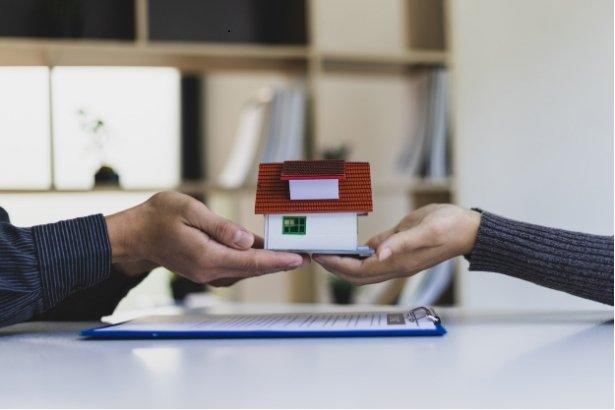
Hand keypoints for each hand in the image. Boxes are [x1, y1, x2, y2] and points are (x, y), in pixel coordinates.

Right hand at [105, 191, 308, 285]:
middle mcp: (209, 271)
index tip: (299, 258)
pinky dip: (254, 262)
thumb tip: (247, 241)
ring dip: (270, 263)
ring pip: (247, 270)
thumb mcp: (189, 210)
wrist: (135, 235)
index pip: (250, 261)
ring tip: (294, 253)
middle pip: (253, 269)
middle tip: (308, 256)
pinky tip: (267, 252)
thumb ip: (220, 227)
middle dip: (282, 262)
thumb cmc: (158, 217)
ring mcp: (208, 273)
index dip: (278, 260)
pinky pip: (237, 268)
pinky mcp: (207, 270)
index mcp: (206, 256)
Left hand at [313, 204, 480, 284]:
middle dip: (334, 267)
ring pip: (364, 271)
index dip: (337, 265)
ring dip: (343, 264)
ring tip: (327, 252)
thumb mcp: (425, 229)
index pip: (359, 270)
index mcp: (399, 263)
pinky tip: (350, 247)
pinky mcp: (401, 254)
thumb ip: (400, 241)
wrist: (470, 230)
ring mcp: (399, 262)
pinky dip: (357, 257)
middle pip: (357, 275)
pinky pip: (373, 261)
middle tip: (316, 254)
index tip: (319, 255)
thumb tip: (378, 253)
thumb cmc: (450, 226)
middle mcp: (396, 267)